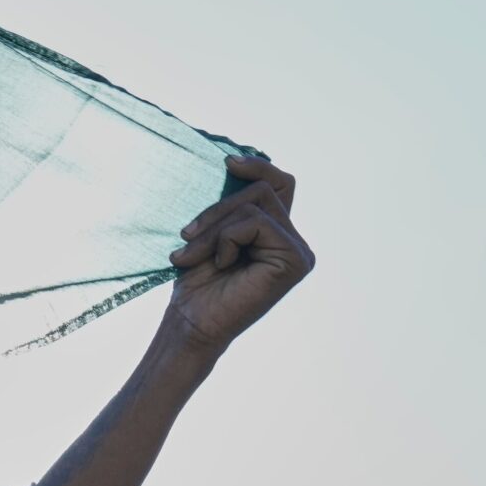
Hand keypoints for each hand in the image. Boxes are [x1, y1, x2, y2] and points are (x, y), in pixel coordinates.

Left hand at [163, 158, 313, 353]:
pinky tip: (219, 264)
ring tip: (191, 255)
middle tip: (186, 236)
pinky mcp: (295, 261)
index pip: (279, 184)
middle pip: (263, 190)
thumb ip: (233, 204)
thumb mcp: (212, 233)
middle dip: (218, 208)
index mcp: (278, 234)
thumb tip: (234, 161)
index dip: (257, 167)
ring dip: (214, 227)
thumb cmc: (195, 284)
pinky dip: (225, 239)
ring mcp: (299, 252)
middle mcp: (295, 242)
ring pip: (255, 204)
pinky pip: (255, 223)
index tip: (226, 163)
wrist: (189, 324)